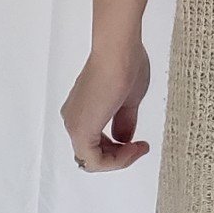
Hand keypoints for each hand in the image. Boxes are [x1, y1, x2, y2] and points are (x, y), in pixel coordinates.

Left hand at [60, 41, 151, 171]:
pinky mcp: (81, 130)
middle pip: (93, 153)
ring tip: (139, 147)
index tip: (140, 143)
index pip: (95, 143)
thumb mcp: (128, 99)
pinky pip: (95, 160)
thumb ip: (124, 121)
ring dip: (119, 159)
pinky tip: (133, 149)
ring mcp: (75, 125)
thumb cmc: (126, 65)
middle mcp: (72, 118)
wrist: (119, 51)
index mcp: (82, 109)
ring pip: (92, 159)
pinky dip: (115, 161)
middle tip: (141, 147)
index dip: (118, 149)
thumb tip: (123, 139)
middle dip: (119, 156)